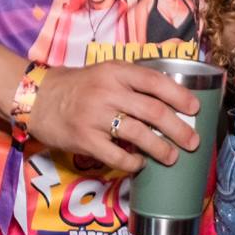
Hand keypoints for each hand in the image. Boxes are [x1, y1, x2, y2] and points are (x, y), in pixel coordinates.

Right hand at [25, 60, 200, 174]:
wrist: (39, 99)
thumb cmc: (79, 86)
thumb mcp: (106, 72)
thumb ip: (133, 81)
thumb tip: (171, 99)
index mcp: (116, 71)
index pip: (155, 81)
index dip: (179, 96)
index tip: (195, 108)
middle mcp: (107, 91)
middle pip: (153, 111)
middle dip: (178, 128)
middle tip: (193, 141)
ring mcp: (95, 116)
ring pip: (139, 134)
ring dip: (160, 148)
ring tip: (172, 157)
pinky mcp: (84, 139)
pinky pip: (116, 155)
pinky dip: (133, 162)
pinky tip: (140, 163)